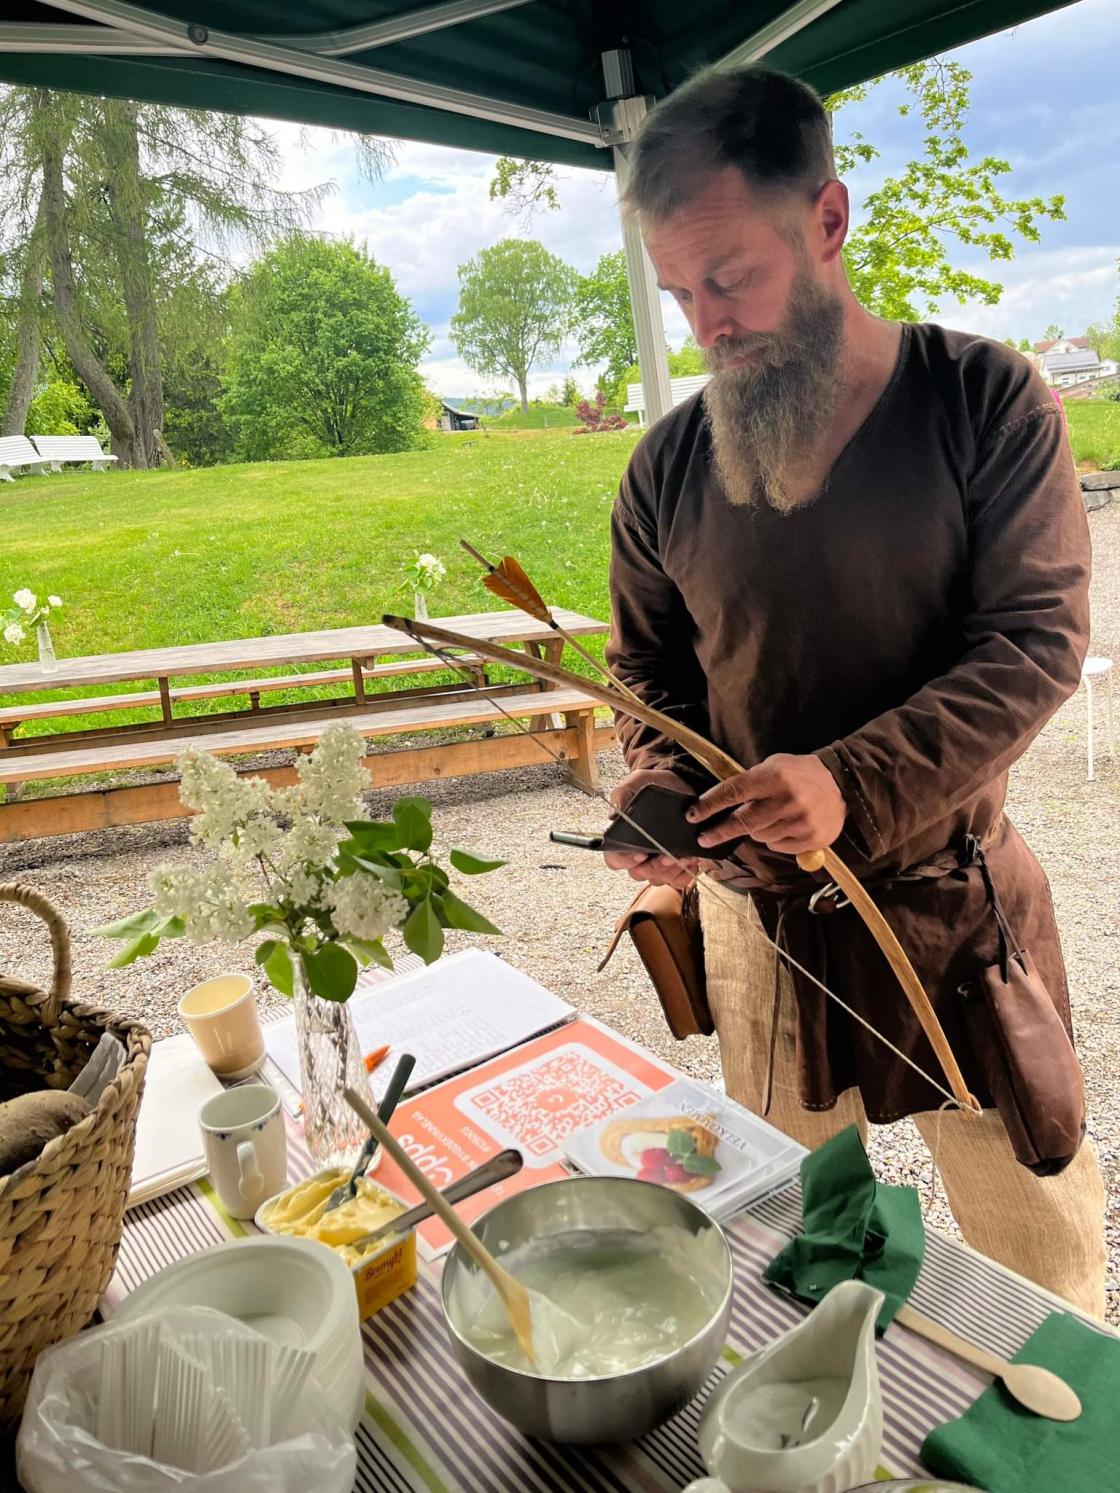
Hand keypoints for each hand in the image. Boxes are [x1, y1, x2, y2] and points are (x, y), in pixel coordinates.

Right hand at [603, 767, 700, 890]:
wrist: (680, 787)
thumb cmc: (655, 787)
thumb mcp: (638, 782)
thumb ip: (622, 793)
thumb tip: (614, 814)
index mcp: (623, 840)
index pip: (615, 860)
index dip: (626, 860)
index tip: (640, 853)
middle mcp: (638, 856)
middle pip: (639, 874)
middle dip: (654, 867)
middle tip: (667, 856)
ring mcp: (656, 863)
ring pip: (658, 879)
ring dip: (672, 870)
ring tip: (685, 856)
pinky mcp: (675, 866)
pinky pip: (678, 881)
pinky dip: (686, 873)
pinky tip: (692, 860)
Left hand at [686, 753, 845, 856]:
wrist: (842, 784)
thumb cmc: (800, 773)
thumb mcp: (774, 765)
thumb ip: (749, 782)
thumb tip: (718, 801)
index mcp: (774, 777)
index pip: (734, 792)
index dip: (710, 805)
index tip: (692, 815)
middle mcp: (787, 800)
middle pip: (743, 822)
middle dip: (719, 831)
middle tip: (704, 838)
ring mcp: (800, 822)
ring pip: (759, 836)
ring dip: (754, 831)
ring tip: (768, 818)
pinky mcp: (810, 839)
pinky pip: (777, 846)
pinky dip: (774, 839)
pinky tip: (784, 826)